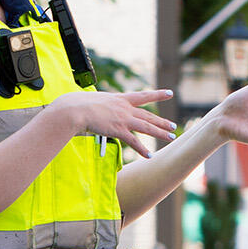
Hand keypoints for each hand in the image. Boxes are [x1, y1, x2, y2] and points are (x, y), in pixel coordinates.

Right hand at [51, 88, 177, 156]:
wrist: (74, 110)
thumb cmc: (77, 104)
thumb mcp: (93, 100)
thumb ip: (99, 105)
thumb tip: (93, 108)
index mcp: (120, 98)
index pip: (143, 96)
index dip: (157, 95)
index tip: (170, 93)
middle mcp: (125, 108)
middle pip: (148, 115)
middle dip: (162, 121)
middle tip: (173, 126)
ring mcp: (123, 119)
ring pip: (147, 127)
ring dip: (160, 133)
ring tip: (171, 137)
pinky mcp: (118, 130)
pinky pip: (134, 141)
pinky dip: (142, 149)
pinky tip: (149, 155)